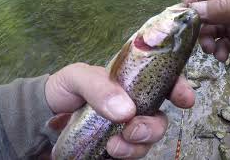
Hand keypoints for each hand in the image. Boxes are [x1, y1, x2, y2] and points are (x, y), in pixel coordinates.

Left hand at [45, 63, 194, 158]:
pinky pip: (133, 155)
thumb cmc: (65, 89)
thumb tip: (125, 111)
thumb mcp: (77, 77)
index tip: (184, 99)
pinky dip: (127, 156)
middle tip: (132, 130)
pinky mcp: (118, 147)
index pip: (163, 82)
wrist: (45, 117)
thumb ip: (98, 86)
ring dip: (138, 146)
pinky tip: (110, 152)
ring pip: (149, 140)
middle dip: (154, 127)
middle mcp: (134, 106)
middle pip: (161, 118)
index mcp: (130, 83)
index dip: (179, 88)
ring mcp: (127, 129)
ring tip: (114, 146)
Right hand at [183, 0, 229, 68]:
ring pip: (208, 30)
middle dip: (198, 25)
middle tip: (197, 38)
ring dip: (206, 40)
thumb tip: (193, 10)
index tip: (185, 15)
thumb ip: (224, 7)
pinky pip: (218, 45)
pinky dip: (217, 51)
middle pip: (203, 11)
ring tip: (212, 50)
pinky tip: (224, 56)